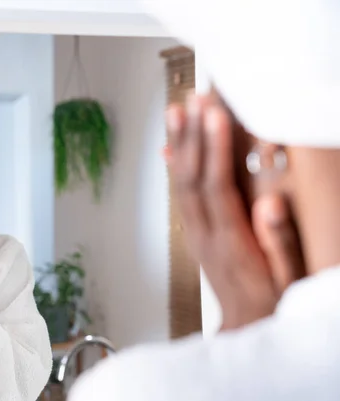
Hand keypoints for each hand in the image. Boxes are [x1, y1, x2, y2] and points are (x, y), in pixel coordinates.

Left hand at [164, 95, 304, 329]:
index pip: (217, 186)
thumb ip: (280, 243)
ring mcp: (196, 232)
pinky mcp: (194, 233)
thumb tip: (269, 205)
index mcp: (230, 240)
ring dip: (179, 145)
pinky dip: (175, 168)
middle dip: (192, 135)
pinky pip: (180, 195)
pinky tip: (170, 148)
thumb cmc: (270, 302)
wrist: (244, 326)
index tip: (214, 116)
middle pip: (192, 178)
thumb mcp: (288, 280)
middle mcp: (206, 233)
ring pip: (181, 183)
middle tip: (193, 99)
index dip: (213, 149)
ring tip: (176, 111)